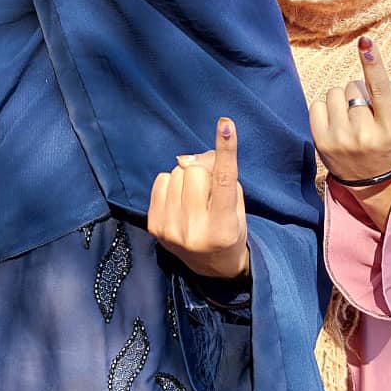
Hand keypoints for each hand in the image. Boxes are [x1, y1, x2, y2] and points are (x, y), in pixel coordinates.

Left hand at [147, 117, 248, 279]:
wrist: (211, 265)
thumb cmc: (229, 229)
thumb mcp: (236, 206)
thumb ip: (220, 178)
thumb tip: (189, 158)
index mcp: (223, 227)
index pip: (225, 180)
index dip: (226, 149)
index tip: (225, 124)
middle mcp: (194, 231)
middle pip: (195, 171)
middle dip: (203, 172)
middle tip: (209, 188)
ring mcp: (171, 231)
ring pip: (176, 173)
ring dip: (186, 179)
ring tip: (195, 198)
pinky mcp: (154, 227)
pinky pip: (160, 181)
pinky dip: (171, 185)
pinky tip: (180, 201)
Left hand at [310, 36, 390, 183]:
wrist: (373, 181)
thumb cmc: (390, 140)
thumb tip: (370, 70)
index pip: (380, 89)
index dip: (373, 63)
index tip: (366, 42)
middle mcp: (365, 134)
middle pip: (353, 87)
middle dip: (358, 94)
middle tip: (365, 114)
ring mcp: (341, 139)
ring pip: (334, 93)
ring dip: (341, 100)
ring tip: (350, 119)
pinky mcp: (321, 142)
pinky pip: (317, 105)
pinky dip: (326, 109)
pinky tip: (336, 124)